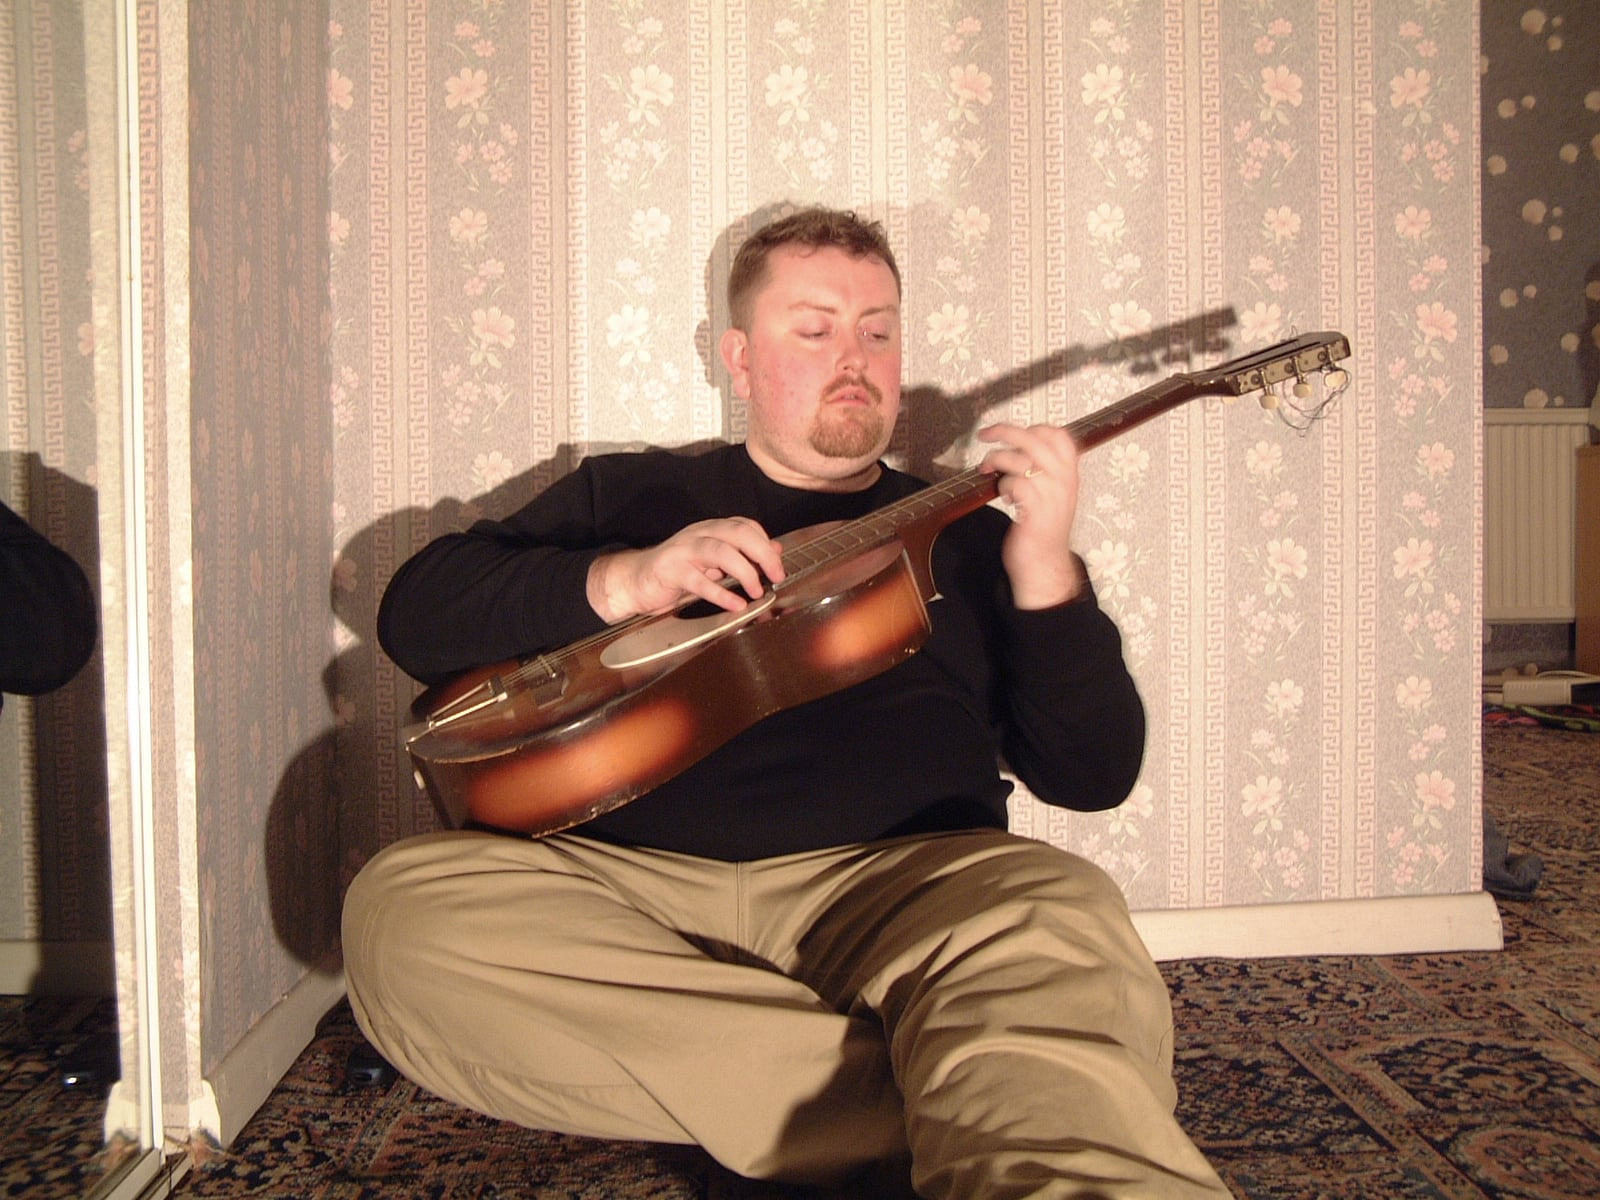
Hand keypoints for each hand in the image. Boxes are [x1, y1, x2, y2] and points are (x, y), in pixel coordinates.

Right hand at [586, 516, 786, 623]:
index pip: (745, 526)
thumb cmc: (678, 572)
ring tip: (757, 591)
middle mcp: (699, 533)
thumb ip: (742, 555)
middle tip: (776, 576)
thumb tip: (775, 551)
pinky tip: (736, 604)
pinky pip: (699, 581)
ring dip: (744, 571)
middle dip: (762, 553)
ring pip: (720, 551)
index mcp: (710, 529)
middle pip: (738, 533)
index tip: (777, 566)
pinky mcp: (670, 570)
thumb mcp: (714, 562)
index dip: (765, 543)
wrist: (636, 580)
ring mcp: (683, 550)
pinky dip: (720, 593)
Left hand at [976, 422, 1085, 608]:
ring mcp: (1051, 495)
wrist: (1045, 564)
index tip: (1014, 433)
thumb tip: (1019, 449)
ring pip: (1020, 460)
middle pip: (1034, 439)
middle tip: (985, 435)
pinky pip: (1015, 483)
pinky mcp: (1035, 510)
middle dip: (1004, 431)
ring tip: (989, 470)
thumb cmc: (1043, 530)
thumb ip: (1044, 472)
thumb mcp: (1053, 495)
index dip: (1034, 428)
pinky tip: (1005, 497)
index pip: (1059, 435)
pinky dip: (1003, 485)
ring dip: (997, 461)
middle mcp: (1064, 481)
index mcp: (1070, 474)